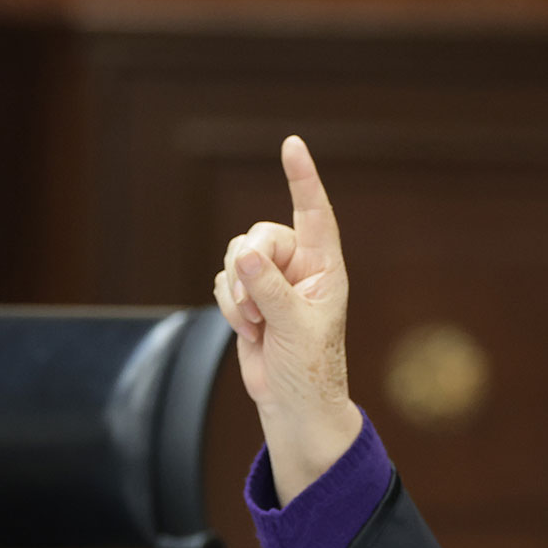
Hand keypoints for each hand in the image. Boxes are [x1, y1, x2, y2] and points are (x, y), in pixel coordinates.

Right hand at [212, 135, 364, 503]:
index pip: (314, 213)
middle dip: (249, 269)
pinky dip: (229, 306)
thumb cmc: (310, 368)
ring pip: (236, 258)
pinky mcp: (248, 297)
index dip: (302, 178)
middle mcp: (298, 267)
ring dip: (237, 294)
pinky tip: (249, 330)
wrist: (292, 403)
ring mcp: (271, 281)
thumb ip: (269, 290)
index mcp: (324, 267)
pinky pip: (223, 281)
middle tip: (256, 309)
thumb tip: (244, 256)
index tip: (292, 145)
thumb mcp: (295, 328)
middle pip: (259, 236)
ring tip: (256, 325)